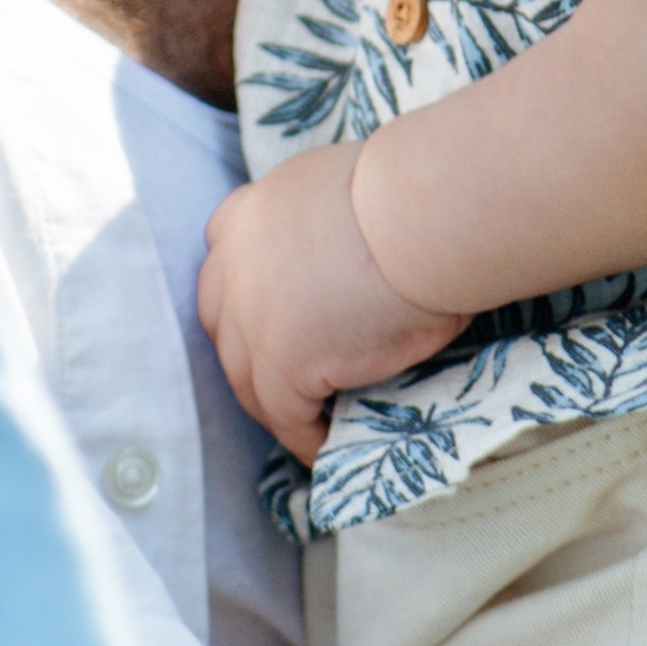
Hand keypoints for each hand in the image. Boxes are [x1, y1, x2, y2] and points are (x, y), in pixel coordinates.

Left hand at [198, 141, 468, 462]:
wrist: (423, 215)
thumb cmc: (415, 198)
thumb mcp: (349, 196)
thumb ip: (328, 229)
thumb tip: (359, 262)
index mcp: (254, 211)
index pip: (225, 251)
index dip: (244, 285)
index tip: (270, 306)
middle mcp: (235, 260)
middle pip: (223, 319)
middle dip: (248, 350)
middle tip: (288, 376)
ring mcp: (249, 316)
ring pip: (246, 377)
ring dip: (272, 402)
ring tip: (308, 423)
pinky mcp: (278, 362)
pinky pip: (284, 416)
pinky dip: (304, 437)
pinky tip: (327, 449)